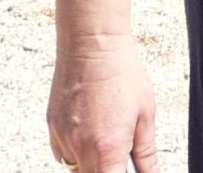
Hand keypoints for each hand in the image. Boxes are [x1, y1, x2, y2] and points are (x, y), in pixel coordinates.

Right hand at [48, 38, 161, 172]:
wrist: (91, 42)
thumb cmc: (122, 72)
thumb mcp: (145, 114)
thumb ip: (146, 153)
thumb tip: (151, 172)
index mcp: (107, 149)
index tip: (126, 169)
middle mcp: (80, 148)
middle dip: (107, 170)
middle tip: (121, 153)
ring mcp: (62, 139)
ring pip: (76, 168)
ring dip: (92, 162)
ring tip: (106, 135)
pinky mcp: (52, 127)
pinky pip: (64, 153)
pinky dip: (77, 150)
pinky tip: (90, 129)